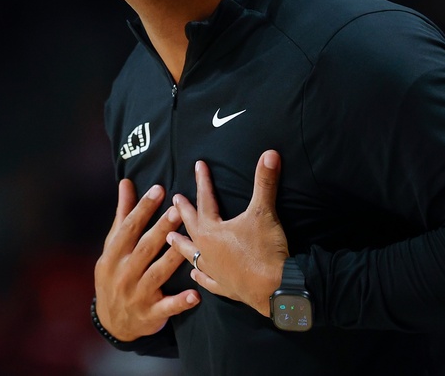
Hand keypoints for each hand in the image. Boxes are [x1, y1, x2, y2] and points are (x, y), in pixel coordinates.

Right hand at [94, 179, 200, 340]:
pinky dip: (180, 302)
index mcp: (114, 255)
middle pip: (144, 249)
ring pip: (156, 274)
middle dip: (161, 229)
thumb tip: (126, 182)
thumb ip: (123, 215)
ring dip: (172, 258)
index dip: (143, 208)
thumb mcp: (114, 246)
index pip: (129, 228)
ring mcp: (137, 294)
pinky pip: (167, 307)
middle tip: (178, 210)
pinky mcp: (150, 314)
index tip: (159, 189)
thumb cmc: (115, 273)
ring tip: (187, 244)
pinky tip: (196, 294)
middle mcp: (124, 274)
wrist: (111, 321)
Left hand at [166, 149, 288, 316]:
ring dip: (181, 245)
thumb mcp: (264, 212)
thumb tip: (270, 154)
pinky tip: (195, 275)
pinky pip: (207, 281)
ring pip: (191, 255)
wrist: (274, 290)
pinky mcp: (224, 288)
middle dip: (183, 211)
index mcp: (211, 230)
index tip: (198, 165)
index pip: (205, 199)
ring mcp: (213, 271)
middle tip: (174, 200)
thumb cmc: (264, 249)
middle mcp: (206, 250)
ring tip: (170, 238)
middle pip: (191, 226)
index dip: (203, 180)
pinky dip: (200, 277)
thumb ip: (265, 182)